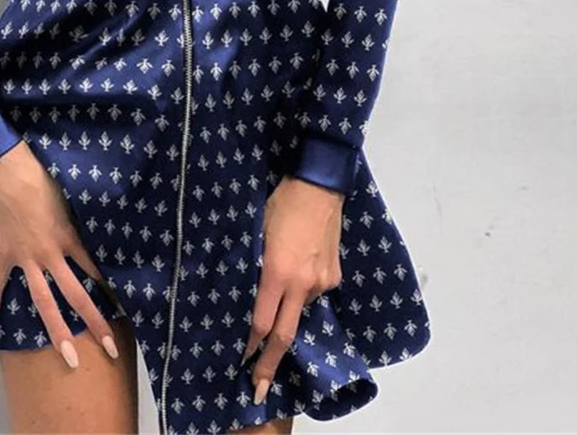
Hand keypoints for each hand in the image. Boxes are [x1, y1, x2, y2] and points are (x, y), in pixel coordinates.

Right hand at [0, 141, 121, 367]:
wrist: (4, 170)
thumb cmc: (40, 176)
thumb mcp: (67, 198)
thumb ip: (75, 222)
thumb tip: (85, 234)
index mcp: (68, 238)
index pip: (93, 270)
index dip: (109, 289)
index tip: (124, 309)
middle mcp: (50, 254)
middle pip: (75, 295)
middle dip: (94, 322)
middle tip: (110, 349)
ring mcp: (25, 258)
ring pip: (43, 300)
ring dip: (56, 329)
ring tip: (68, 356)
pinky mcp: (3, 254)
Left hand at [241, 174, 344, 403]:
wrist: (319, 186)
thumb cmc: (279, 204)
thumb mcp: (256, 233)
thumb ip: (254, 266)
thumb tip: (248, 292)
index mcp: (276, 273)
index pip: (261, 323)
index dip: (250, 347)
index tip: (242, 365)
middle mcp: (301, 284)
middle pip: (284, 335)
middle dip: (269, 364)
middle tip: (259, 389)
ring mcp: (321, 282)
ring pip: (299, 309)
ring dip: (287, 313)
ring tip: (279, 292)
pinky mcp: (334, 276)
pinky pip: (314, 292)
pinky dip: (302, 291)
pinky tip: (298, 271)